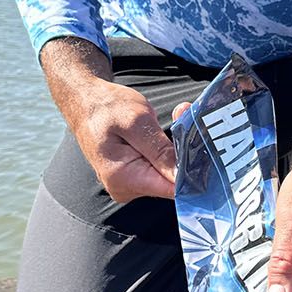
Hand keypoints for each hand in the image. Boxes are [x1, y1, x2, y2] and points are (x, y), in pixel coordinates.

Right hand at [73, 77, 181, 200]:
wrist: (85, 102)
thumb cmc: (106, 107)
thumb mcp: (136, 121)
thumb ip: (160, 150)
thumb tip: (183, 177)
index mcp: (124, 178)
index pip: (170, 189)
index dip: (192, 173)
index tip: (206, 150)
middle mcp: (126, 188)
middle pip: (170, 181)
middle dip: (183, 153)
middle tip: (185, 117)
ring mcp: (130, 184)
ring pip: (166, 173)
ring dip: (174, 149)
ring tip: (175, 117)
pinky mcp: (134, 176)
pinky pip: (158, 168)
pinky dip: (165, 150)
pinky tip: (161, 131)